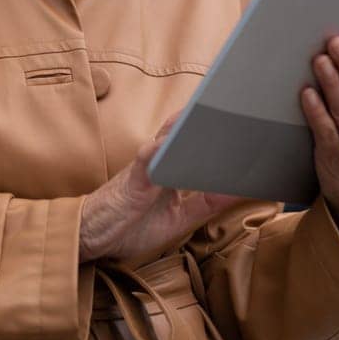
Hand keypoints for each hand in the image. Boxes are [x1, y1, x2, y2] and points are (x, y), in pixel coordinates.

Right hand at [78, 112, 246, 264]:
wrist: (89, 237)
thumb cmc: (131, 224)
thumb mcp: (180, 218)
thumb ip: (207, 203)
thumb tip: (241, 190)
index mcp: (171, 167)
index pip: (198, 142)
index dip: (221, 129)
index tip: (249, 116)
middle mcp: (158, 160)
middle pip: (186, 132)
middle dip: (209, 117)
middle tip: (238, 102)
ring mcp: (143, 169)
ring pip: (167, 141)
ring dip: (187, 126)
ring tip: (210, 112)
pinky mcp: (130, 183)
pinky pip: (143, 164)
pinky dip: (155, 152)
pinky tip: (166, 144)